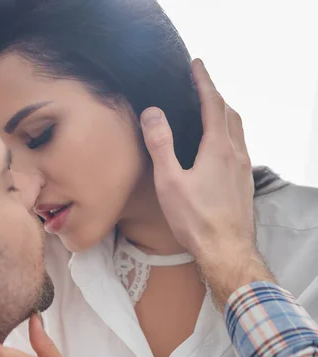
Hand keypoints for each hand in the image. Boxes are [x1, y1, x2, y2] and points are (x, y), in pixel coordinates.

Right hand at [140, 59, 273, 306]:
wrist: (227, 251)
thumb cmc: (196, 219)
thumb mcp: (170, 182)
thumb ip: (161, 144)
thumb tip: (152, 112)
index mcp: (218, 148)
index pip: (212, 104)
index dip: (204, 82)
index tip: (196, 65)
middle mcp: (236, 153)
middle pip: (229, 114)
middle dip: (215, 95)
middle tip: (201, 86)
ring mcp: (243, 169)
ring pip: (237, 131)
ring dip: (225, 115)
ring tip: (211, 112)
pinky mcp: (244, 184)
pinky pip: (240, 148)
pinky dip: (229, 135)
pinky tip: (220, 148)